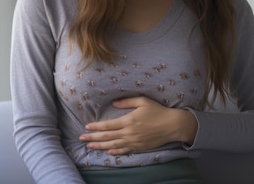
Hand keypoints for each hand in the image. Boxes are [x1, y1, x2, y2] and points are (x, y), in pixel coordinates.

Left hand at [78, 96, 197, 155]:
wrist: (172, 125)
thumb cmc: (158, 111)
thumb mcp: (142, 101)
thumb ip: (127, 101)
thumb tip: (113, 103)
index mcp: (128, 120)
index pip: (108, 125)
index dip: (96, 127)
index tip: (86, 127)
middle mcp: (129, 133)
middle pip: (107, 136)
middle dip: (93, 138)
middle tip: (81, 139)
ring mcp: (134, 141)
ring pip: (114, 145)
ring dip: (100, 146)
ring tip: (90, 147)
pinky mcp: (139, 147)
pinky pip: (125, 151)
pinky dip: (116, 152)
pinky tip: (108, 152)